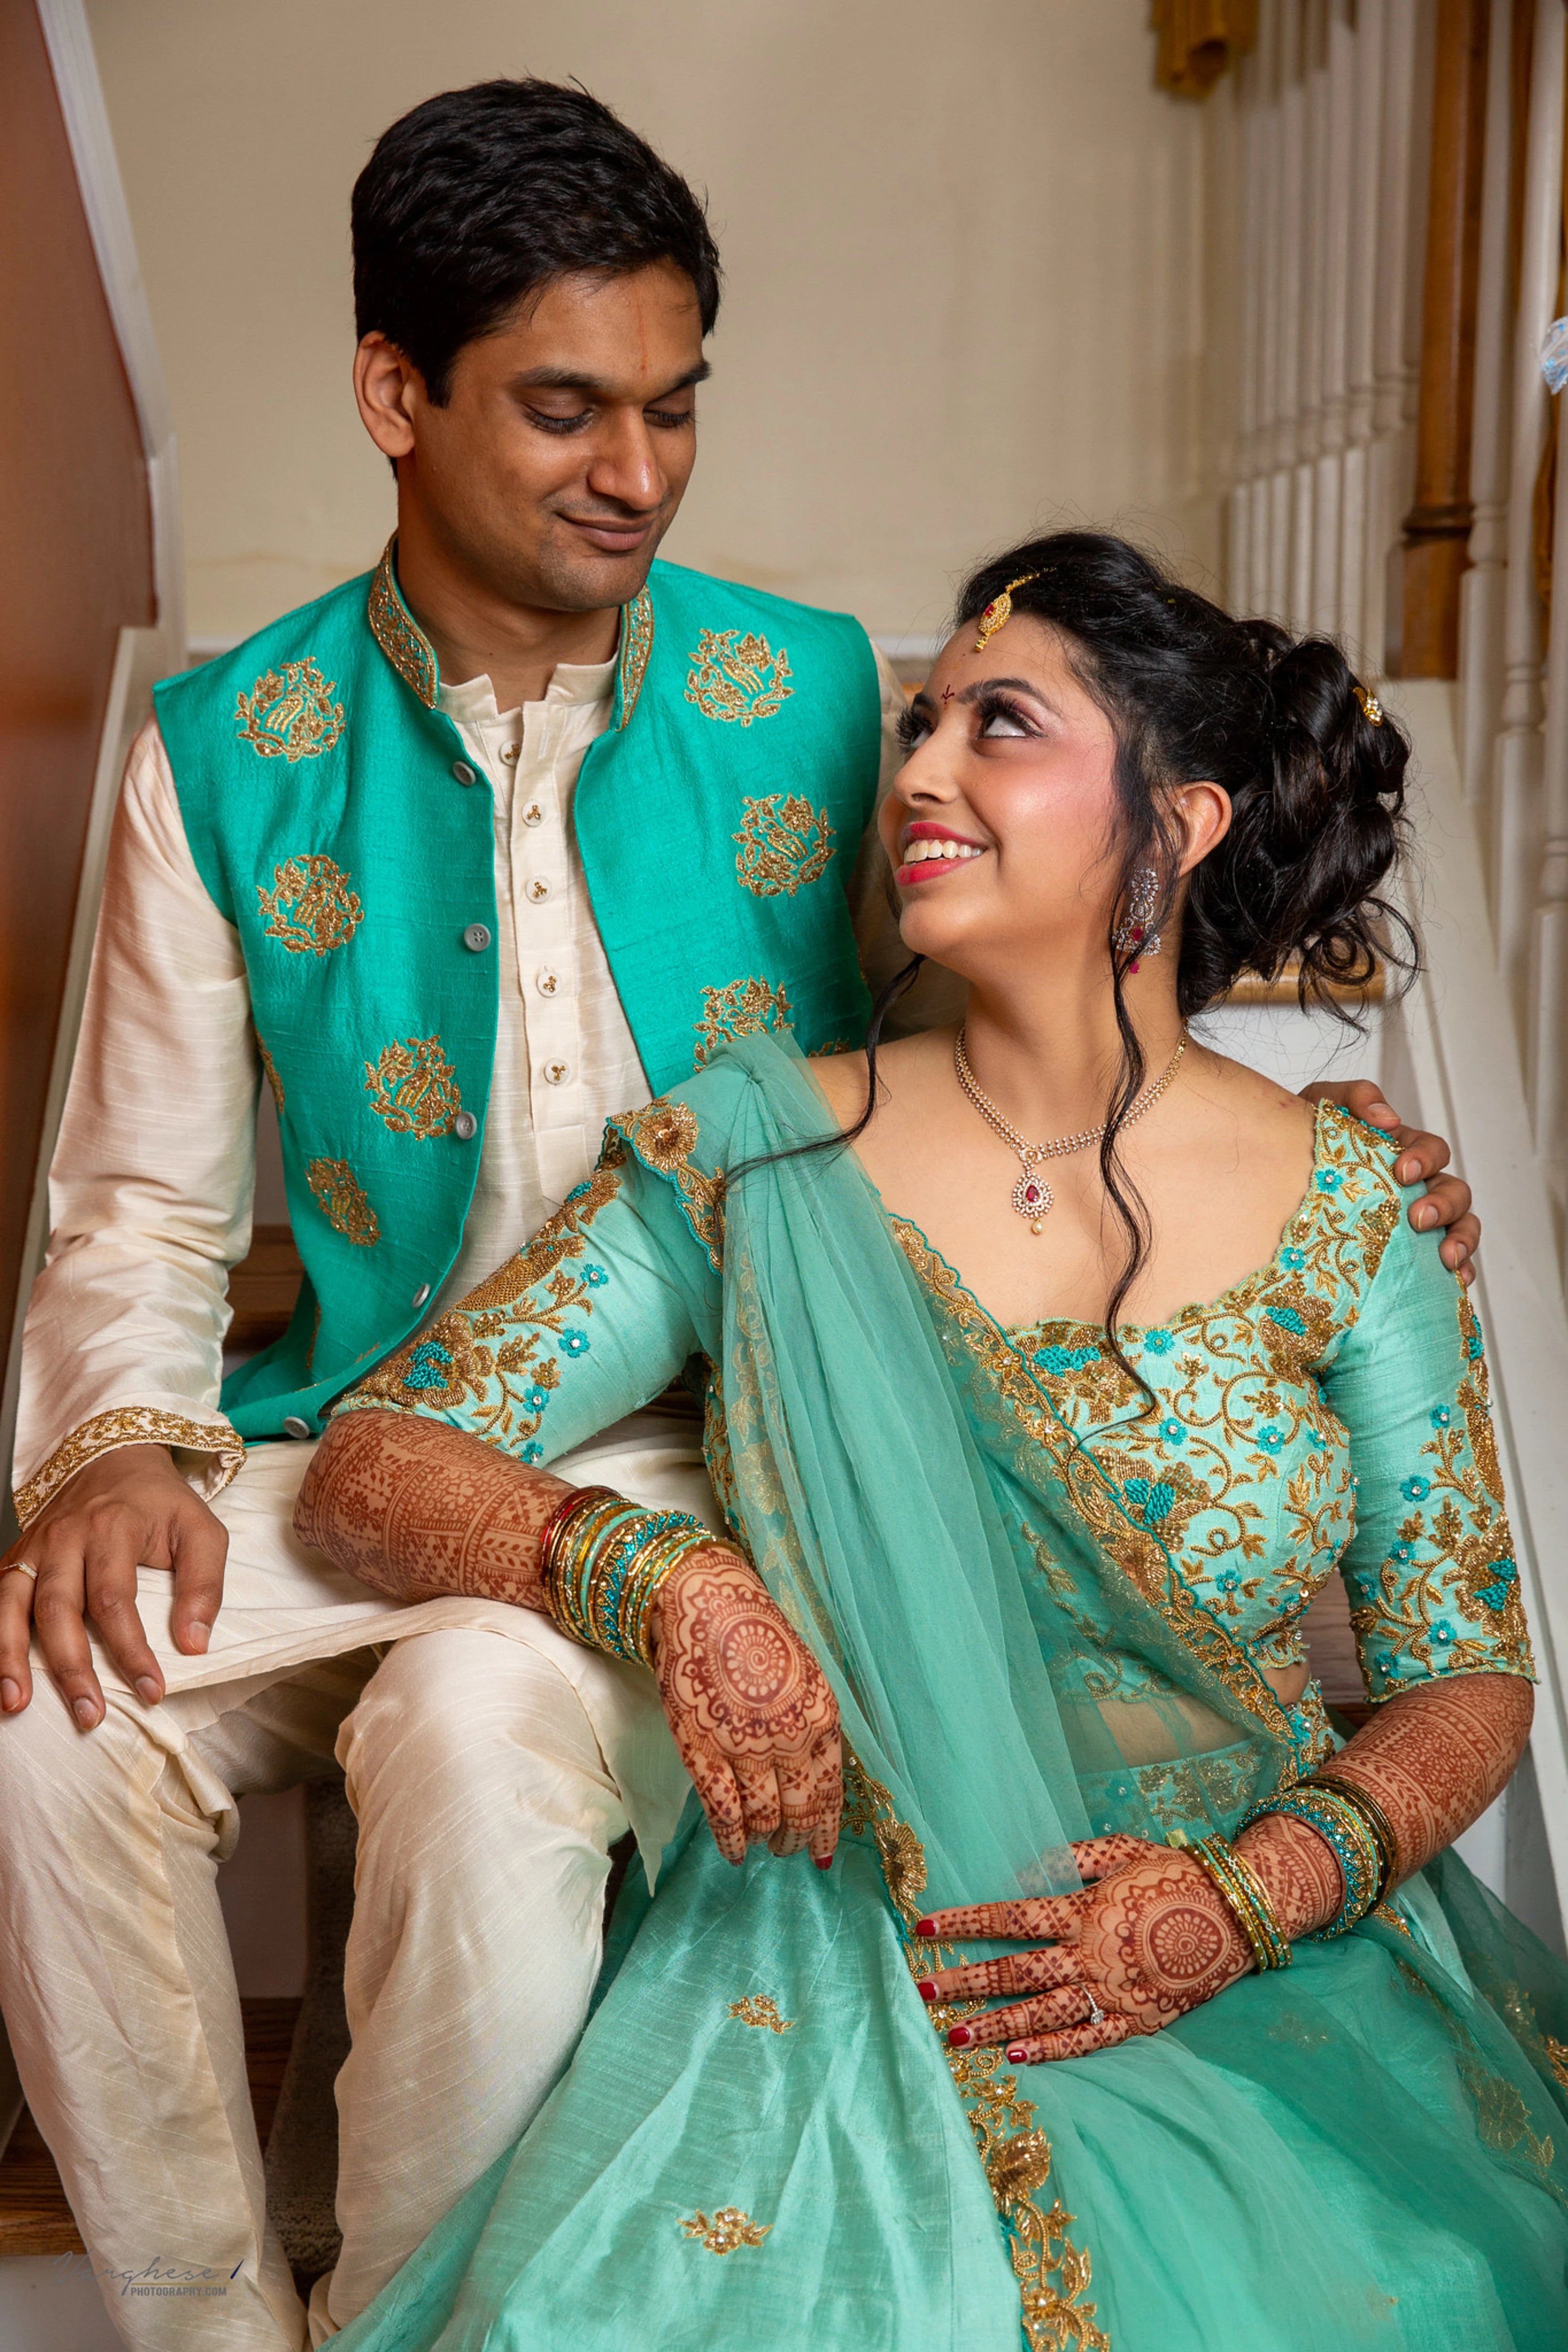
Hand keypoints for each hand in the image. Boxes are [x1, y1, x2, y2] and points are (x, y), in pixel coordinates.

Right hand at [0, 1444, 225, 1728]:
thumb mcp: (202, 1530)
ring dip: (12, 1659)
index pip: (116, 1600)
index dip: (132, 1650)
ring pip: (14, 1606)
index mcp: (113, 1528)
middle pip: (59, 1609)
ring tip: (17, 1705)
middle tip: (91, 1715)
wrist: (114, 1457)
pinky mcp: (17, 1557)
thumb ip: (205, 1585)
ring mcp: (35, 1547)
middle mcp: (65, 1537)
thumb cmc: (161, 1502)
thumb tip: (195, 1645)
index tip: (151, 1690)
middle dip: (72, 1668)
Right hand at [649, 1545, 840, 1866]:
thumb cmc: (758, 1638)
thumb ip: (812, 1729)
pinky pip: (723, 1813)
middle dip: (795, 1839)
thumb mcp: (806, 1680)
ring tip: (760, 1846)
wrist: (708, 1607)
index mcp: (821, 1720)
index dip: (826, 1829)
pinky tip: (733, 1852)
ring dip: (763, 1839)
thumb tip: (815, 1781)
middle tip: (788, 1849)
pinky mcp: (704, 1752)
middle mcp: (789, 1740)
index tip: (821, 1852)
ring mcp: (745, 1748)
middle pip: (799, 1811)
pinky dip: (730, 1840)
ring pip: (762, 1818)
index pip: (830, 1792)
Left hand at [911, 1833, 1252, 2061]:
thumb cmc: (1175, 1873)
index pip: (1010, 1917)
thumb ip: (1070, 1859)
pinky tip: (1019, 2058)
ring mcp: (1114, 1992)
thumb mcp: (1121, 1850)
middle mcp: (1091, 1954)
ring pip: (1043, 2012)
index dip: (965, 1923)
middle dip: (964, 1981)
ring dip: (996, 2025)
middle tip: (921, 1991)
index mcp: (1084, 1909)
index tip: (924, 1929)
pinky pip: (1088, 2039)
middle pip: (1016, 1971)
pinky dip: (1053, 2050)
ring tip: (955, 2035)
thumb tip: (1021, 1870)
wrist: (1238, 1912)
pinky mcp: (1137, 2020)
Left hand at [1300, 1080, 1477, 1283]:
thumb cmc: (1306, 1140)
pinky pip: (1451, 1263)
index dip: (1425, 1159)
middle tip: (1418, 1218)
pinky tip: (1454, 1279)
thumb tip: (1387, 1117)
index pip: (1432, 1151)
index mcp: (1404, 1152)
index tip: (1403, 1171)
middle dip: (1444, 1204)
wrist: (1276, 1174)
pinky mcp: (1415, 1255)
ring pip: (1461, 1226)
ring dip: (1461, 1239)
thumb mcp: (1322, 1107)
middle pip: (1455, 1191)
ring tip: (1446, 1256)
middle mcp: (1419, 1188)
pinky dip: (1460, 1270)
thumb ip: (1353, 1097)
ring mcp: (1421, 1222)